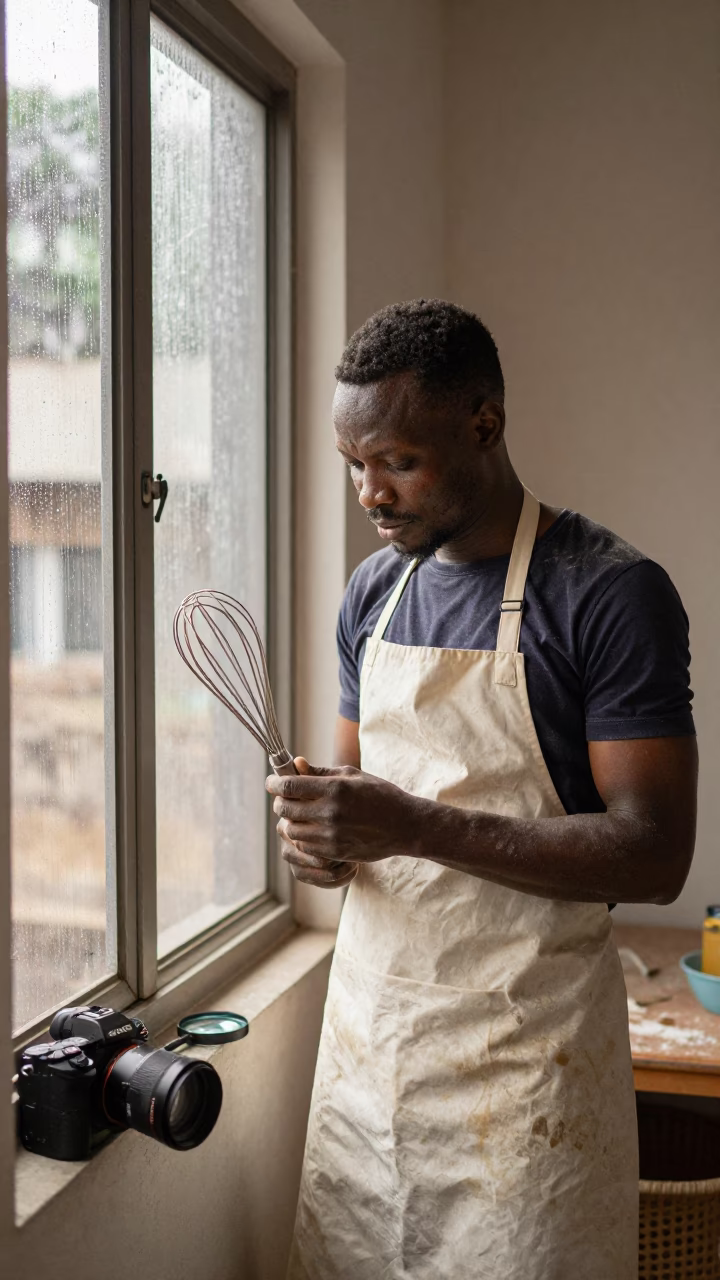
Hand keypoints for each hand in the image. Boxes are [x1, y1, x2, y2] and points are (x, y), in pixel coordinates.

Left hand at [265, 757, 423, 884]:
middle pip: (286, 809)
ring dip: (290, 821)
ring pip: (292, 830)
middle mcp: (330, 813)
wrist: (405, 826)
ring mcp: (332, 836)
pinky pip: (305, 846)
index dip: (274, 783)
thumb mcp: (353, 776)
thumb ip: (321, 773)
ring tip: (299, 814)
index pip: (290, 785)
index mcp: (335, 789)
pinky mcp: (334, 852)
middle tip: (285, 797)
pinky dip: (302, 836)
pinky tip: (311, 828)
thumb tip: (296, 764)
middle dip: (281, 801)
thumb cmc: (380, 795)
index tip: (271, 782)